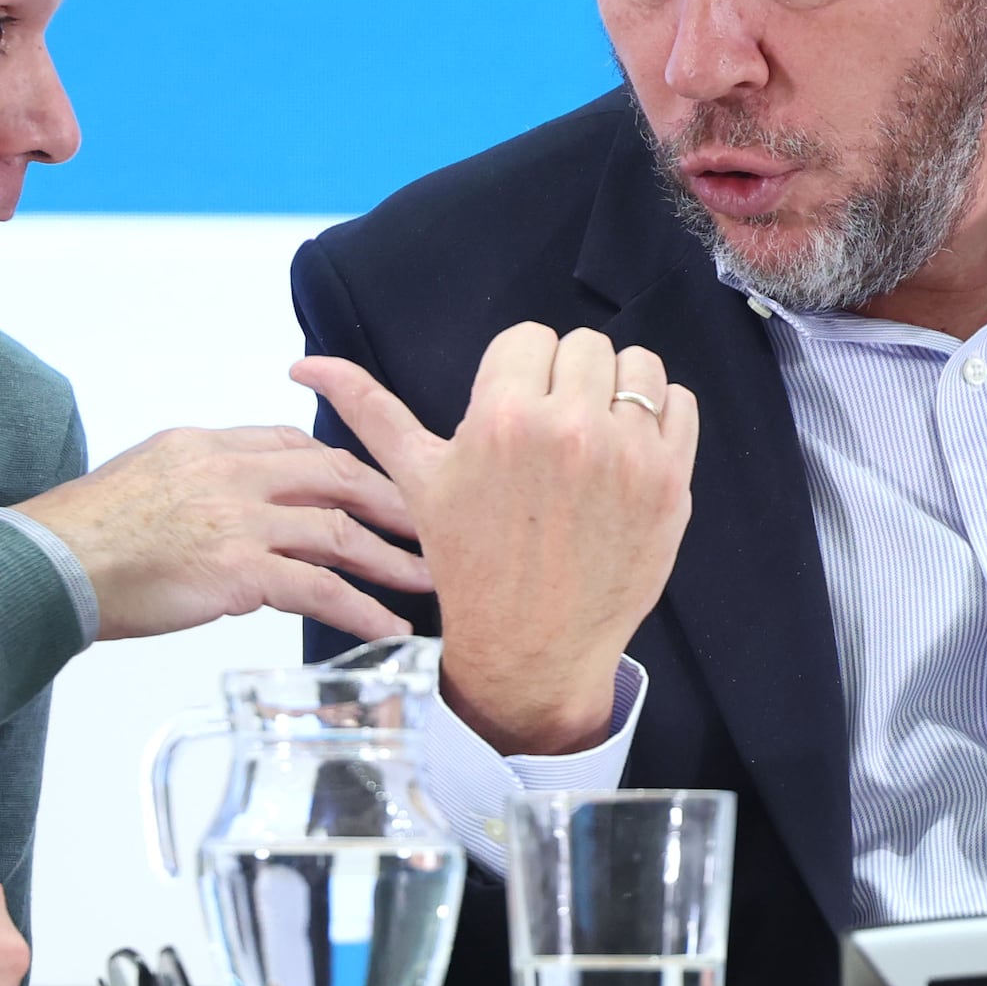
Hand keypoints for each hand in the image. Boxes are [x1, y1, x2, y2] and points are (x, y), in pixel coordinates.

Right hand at [11, 423, 430, 642]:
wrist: (48, 564)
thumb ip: (198, 486)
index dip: (343, 463)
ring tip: (428, 580)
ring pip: (338, 529)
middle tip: (432, 524)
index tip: (375, 485)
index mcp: (206, 445)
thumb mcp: (145, 480)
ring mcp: (237, 519)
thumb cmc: (85, 536)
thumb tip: (232, 513)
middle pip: (334, 474)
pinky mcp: (237, 570)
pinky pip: (319, 588)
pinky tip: (389, 628)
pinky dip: (362, 610)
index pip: (291, 443)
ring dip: (391, 557)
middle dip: (391, 499)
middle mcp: (230, 472)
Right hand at [292, 325, 696, 754]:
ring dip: (618, 392)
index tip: (515, 417)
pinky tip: (627, 457)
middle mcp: (570, 429)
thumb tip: (305, 365)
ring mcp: (628, 457)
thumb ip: (370, 410)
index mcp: (504, 417)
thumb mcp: (417, 481)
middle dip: (567, 381)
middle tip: (553, 433)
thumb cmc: (471, 562)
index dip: (520, 375)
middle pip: (585, 346)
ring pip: (638, 367)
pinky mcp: (670, 484)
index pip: (529, 338)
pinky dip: (660, 421)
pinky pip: (680, 406)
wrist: (531, 647)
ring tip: (593, 438)